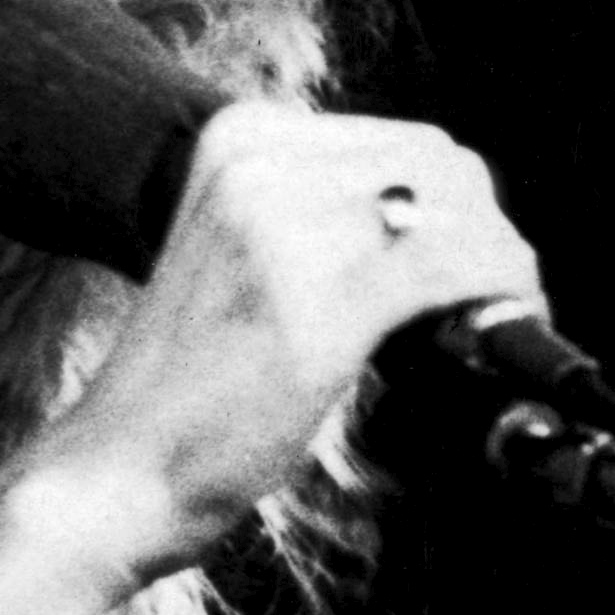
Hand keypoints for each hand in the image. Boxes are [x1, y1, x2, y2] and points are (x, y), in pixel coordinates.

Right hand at [21, 100, 542, 570]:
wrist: (112, 475)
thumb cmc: (184, 389)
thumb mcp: (240, 259)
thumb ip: (315, 221)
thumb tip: (440, 227)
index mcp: (239, 140)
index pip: (403, 142)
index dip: (462, 204)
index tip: (478, 263)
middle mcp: (261, 161)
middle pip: (440, 164)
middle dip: (488, 228)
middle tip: (498, 301)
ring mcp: (286, 222)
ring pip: (458, 208)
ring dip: (502, 264)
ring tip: (500, 322)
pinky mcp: (320, 294)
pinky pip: (454, 265)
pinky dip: (499, 292)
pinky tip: (497, 331)